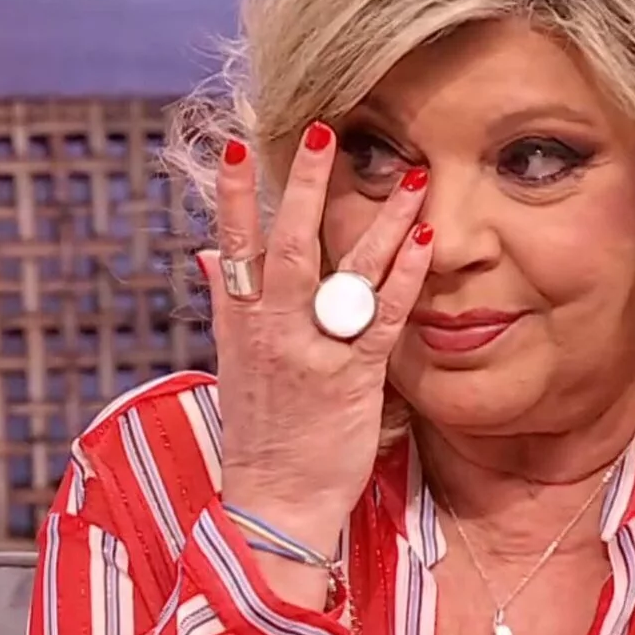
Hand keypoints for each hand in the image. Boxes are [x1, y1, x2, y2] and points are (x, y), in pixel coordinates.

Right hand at [199, 121, 432, 607]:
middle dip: (305, 185)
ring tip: (407, 174)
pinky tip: (425, 239)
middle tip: (323, 129)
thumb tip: (208, 252)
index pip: (232, 243)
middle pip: (288, 243)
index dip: (233, 192)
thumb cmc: (260, 432)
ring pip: (345, 272)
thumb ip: (226, 301)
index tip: (237, 139)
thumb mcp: (232, 362)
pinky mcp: (352, 378)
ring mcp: (312, 353)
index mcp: (238, 322)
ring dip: (378, 219)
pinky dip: (406, 275)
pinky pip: (383, 317)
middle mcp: (271, 330)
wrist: (272, 504)